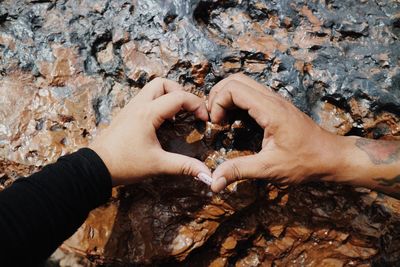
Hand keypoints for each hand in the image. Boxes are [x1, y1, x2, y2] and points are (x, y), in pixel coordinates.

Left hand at [90, 78, 210, 185]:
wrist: (95, 168)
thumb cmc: (125, 164)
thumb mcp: (158, 165)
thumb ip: (184, 166)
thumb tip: (208, 174)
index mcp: (148, 113)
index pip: (179, 96)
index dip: (197, 105)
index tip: (204, 119)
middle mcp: (139, 105)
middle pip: (162, 83)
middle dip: (180, 92)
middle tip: (188, 111)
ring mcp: (130, 108)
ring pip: (152, 89)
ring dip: (168, 96)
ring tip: (177, 116)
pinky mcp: (126, 114)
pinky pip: (145, 99)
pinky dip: (158, 103)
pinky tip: (162, 123)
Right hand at [208, 74, 345, 191]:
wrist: (333, 157)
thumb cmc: (305, 162)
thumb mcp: (269, 169)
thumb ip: (239, 171)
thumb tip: (214, 183)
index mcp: (270, 110)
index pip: (234, 89)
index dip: (217, 103)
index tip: (216, 124)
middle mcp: (272, 99)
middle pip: (236, 79)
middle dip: (218, 95)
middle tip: (213, 118)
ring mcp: (275, 100)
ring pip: (243, 83)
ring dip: (227, 96)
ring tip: (220, 117)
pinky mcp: (277, 106)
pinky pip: (251, 92)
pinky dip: (236, 100)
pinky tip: (234, 119)